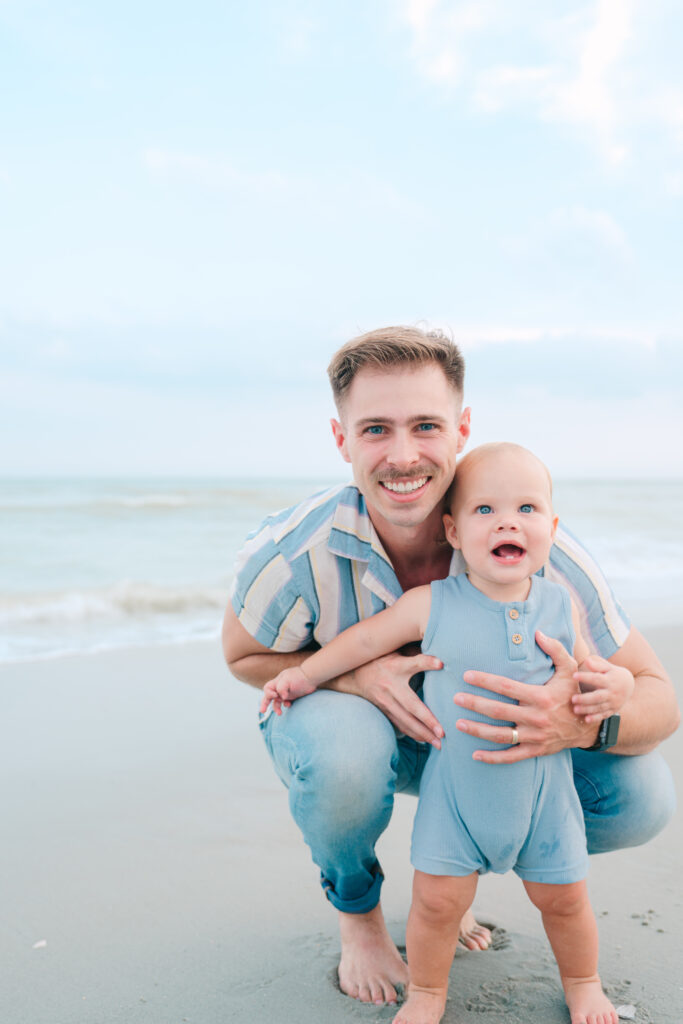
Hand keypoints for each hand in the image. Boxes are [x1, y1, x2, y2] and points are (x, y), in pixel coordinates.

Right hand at [259, 666, 316, 714]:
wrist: (310, 677)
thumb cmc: (298, 676)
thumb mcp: (287, 679)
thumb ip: (281, 688)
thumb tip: (282, 697)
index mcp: (276, 682)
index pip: (267, 689)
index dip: (269, 694)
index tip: (276, 695)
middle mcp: (279, 688)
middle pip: (268, 696)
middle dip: (265, 704)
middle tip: (262, 711)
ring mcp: (285, 692)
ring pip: (277, 702)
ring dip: (276, 708)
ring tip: (279, 713)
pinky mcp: (292, 696)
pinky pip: (285, 703)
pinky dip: (286, 705)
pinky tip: (289, 705)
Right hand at [351, 652, 444, 746]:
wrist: (354, 674)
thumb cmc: (382, 660)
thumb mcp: (395, 651)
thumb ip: (414, 652)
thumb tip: (439, 653)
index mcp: (395, 666)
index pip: (413, 663)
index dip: (426, 662)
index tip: (440, 664)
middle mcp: (390, 685)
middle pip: (411, 704)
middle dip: (427, 720)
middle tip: (442, 732)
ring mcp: (385, 701)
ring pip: (405, 720)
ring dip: (422, 733)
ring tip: (438, 743)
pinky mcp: (384, 710)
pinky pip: (400, 724)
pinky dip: (412, 733)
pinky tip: (425, 740)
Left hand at [452, 630, 597, 763]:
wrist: (587, 727)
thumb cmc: (573, 695)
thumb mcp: (570, 670)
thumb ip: (555, 650)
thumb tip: (538, 633)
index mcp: (541, 697)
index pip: (507, 687)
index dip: (485, 681)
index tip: (467, 675)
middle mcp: (536, 718)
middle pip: (499, 711)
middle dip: (475, 704)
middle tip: (455, 698)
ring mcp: (535, 736)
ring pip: (501, 736)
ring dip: (478, 730)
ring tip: (458, 723)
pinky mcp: (535, 750)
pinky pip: (511, 757)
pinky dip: (493, 758)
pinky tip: (474, 754)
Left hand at [571, 655, 634, 722]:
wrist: (628, 685)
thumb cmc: (612, 673)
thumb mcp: (607, 667)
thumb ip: (597, 664)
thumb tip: (587, 660)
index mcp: (610, 680)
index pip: (597, 678)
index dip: (585, 677)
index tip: (574, 676)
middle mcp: (612, 692)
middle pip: (598, 696)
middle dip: (585, 699)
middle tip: (572, 699)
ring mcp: (613, 703)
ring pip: (600, 707)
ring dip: (587, 709)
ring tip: (575, 709)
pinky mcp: (612, 710)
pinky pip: (604, 715)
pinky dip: (596, 718)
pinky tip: (586, 719)